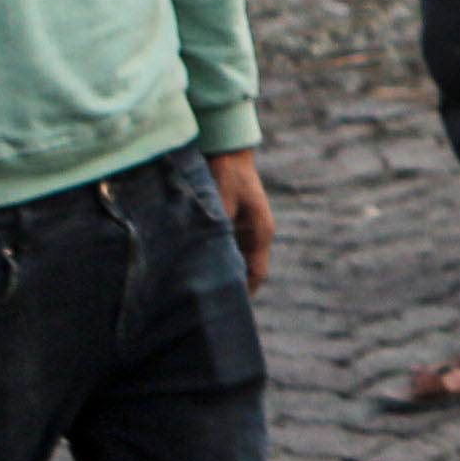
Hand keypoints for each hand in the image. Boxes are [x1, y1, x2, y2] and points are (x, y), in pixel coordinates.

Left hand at [210, 149, 273, 291]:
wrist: (229, 151)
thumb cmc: (227, 173)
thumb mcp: (222, 200)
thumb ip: (217, 225)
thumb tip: (207, 251)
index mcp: (260, 233)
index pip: (256, 273)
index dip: (244, 292)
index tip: (228, 308)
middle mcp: (256, 235)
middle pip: (247, 270)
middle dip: (232, 286)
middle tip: (211, 305)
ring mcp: (246, 229)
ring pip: (237, 261)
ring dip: (224, 272)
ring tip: (203, 290)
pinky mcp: (235, 223)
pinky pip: (228, 249)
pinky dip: (218, 259)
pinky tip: (200, 266)